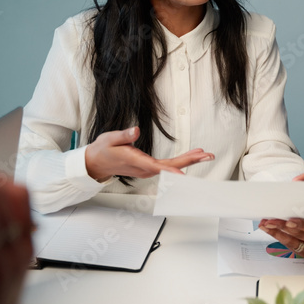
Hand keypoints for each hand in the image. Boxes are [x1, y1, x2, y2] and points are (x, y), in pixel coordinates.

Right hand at [84, 126, 214, 180]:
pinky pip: (168, 166)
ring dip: (188, 161)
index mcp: (134, 161)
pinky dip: (181, 161)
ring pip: (171, 167)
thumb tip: (136, 130)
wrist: (97, 163)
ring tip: (204, 154)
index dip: (170, 170)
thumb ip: (124, 135)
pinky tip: (192, 156)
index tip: (183, 173)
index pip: (155, 166)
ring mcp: (147, 170)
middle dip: (189, 161)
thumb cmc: (103, 150)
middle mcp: (143, 168)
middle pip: (170, 167)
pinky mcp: (148, 168)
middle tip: (206, 155)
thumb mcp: (110, 138)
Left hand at [259, 202, 303, 257]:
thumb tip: (295, 185)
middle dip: (283, 227)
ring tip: (265, 225)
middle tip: (269, 220)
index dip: (301, 225)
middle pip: (300, 235)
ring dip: (277, 233)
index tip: (289, 221)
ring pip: (293, 243)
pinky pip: (290, 247)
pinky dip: (278, 238)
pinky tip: (270, 230)